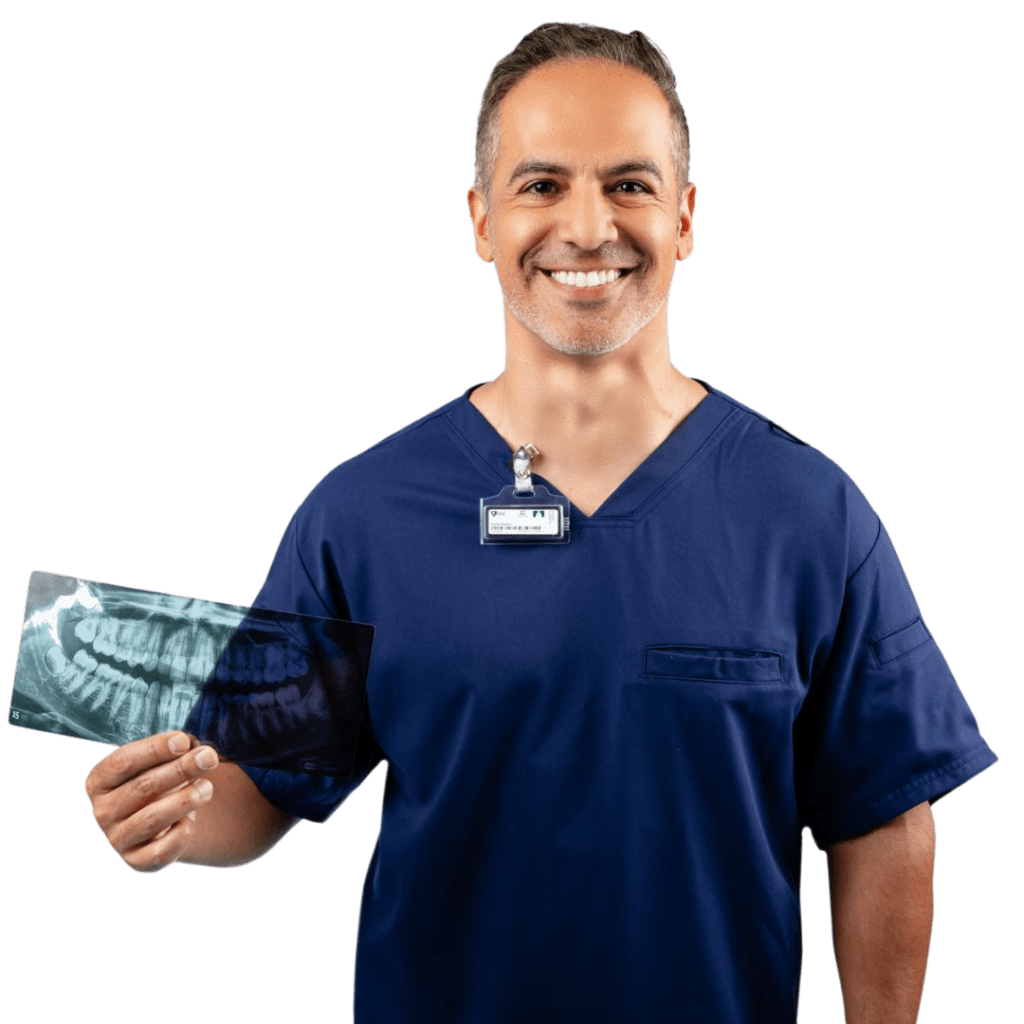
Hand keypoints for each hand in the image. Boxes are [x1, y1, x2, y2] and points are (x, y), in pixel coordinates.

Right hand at [84, 731, 219, 872]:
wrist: (163, 820)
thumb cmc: (161, 780)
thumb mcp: (160, 761)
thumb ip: (173, 751)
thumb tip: (192, 747)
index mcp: (99, 781)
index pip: (122, 761)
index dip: (155, 749)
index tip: (185, 740)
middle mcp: (102, 812)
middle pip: (142, 787)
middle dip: (180, 769)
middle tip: (209, 757)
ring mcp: (116, 839)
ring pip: (151, 819)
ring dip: (185, 800)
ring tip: (208, 787)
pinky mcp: (136, 861)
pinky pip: (161, 850)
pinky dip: (180, 833)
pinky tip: (190, 820)